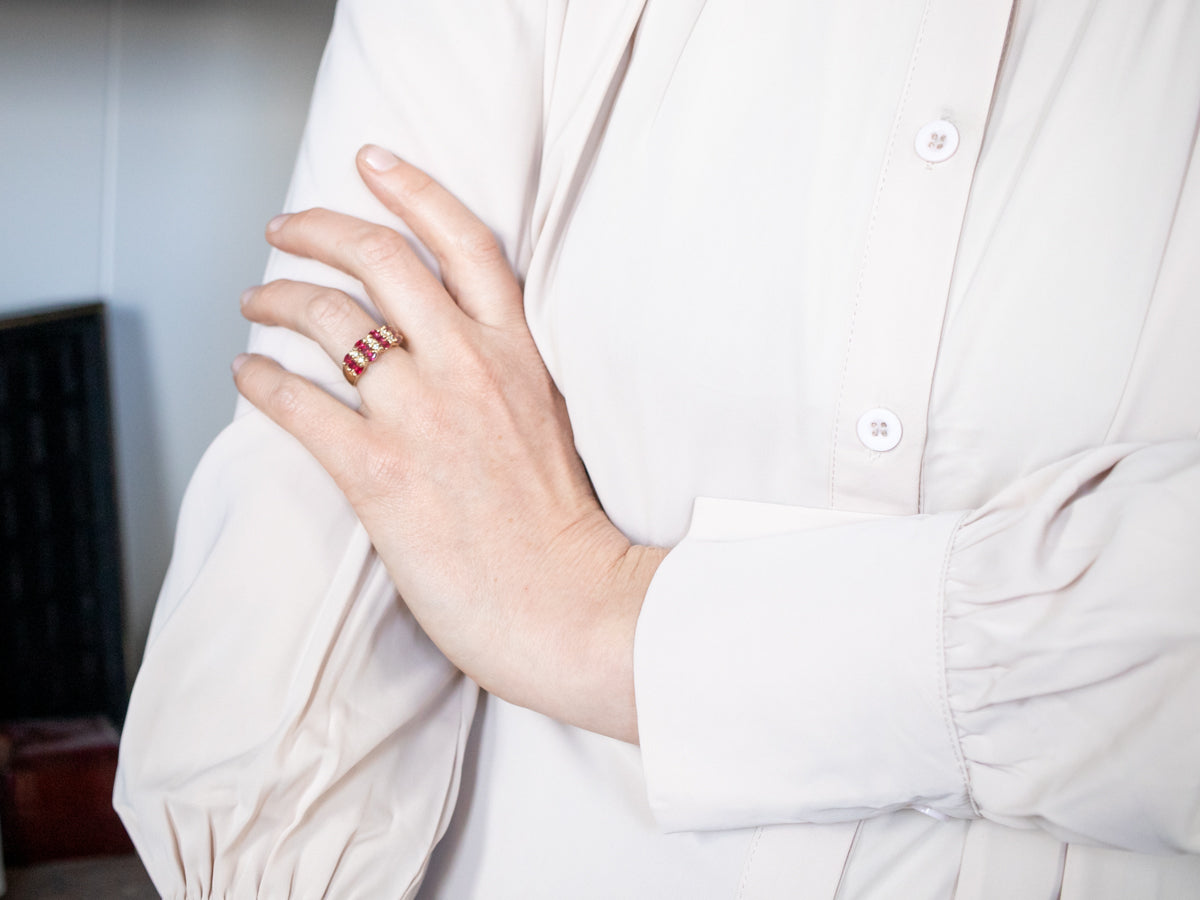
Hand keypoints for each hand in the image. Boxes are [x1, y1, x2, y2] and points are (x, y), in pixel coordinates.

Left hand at [234, 145, 664, 742]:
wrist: (569, 604)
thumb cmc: (561, 527)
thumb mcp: (549, 421)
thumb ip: (500, 374)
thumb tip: (438, 349)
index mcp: (517, 351)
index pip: (463, 241)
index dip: (411, 189)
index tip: (373, 162)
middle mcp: (467, 367)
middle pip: (378, 260)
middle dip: (318, 229)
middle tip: (285, 228)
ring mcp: (422, 416)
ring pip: (330, 320)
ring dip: (277, 300)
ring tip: (255, 303)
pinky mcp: (381, 473)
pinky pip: (298, 404)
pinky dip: (261, 380)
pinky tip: (248, 373)